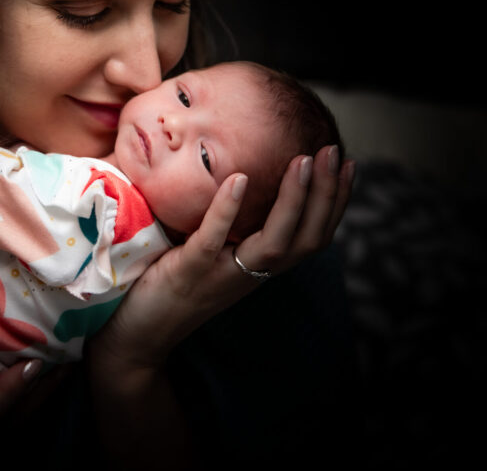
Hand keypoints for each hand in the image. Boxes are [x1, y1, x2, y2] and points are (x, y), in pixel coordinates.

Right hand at [0, 352, 53, 469]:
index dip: (8, 398)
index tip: (34, 365)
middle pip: (11, 436)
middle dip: (41, 399)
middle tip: (68, 357)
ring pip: (15, 443)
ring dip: (39, 407)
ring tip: (60, 368)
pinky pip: (7, 447)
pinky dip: (25, 420)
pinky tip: (34, 395)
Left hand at [91, 144, 353, 370]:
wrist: (138, 333)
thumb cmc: (172, 283)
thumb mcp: (214, 251)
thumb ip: (233, 224)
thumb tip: (244, 174)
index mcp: (260, 267)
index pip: (313, 237)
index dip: (335, 202)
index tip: (348, 163)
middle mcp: (251, 274)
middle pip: (306, 239)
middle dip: (326, 194)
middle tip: (334, 152)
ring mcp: (222, 274)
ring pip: (273, 243)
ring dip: (293, 201)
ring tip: (303, 161)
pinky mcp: (189, 271)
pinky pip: (213, 239)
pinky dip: (228, 209)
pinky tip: (239, 178)